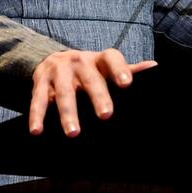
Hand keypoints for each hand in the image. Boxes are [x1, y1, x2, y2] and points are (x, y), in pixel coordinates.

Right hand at [29, 47, 156, 136]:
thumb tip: (155, 68)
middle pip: (90, 78)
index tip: (127, 85)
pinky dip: (36, 116)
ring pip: (64, 92)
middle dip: (97, 96)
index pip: (111, 59)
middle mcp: (79, 61)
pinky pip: (38, 99)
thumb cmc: (89, 71)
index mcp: (98, 60)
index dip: (120, 70)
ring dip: (67, 113)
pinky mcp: (40, 81)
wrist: (54, 60)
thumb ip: (128, 70)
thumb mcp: (106, 68)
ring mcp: (59, 70)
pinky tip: (37, 131)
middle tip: (106, 115)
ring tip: (73, 133)